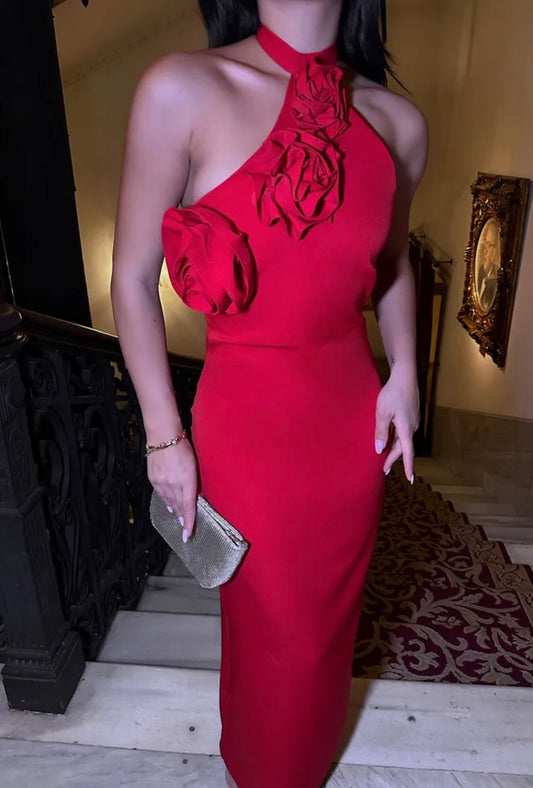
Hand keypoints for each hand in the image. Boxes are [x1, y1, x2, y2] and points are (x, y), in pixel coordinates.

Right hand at [147, 439, 197, 540]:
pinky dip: (166, 500)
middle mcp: (173, 483)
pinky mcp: (153, 478)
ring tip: (178, 517)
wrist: (163, 435)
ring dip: (175, 510)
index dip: (189, 522)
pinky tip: (169, 504)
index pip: (189, 506)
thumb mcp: (194, 464)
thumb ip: (193, 481)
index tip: (188, 535)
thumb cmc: (183, 446)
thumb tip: (193, 495)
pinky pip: (161, 494)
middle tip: (185, 528)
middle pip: (179, 505)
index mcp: (187, 479)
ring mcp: (161, 482)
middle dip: (183, 517)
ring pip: (169, 501)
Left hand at [374, 367, 419, 481]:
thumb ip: (381, 431)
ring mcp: (413, 420)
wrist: (405, 376)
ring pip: (404, 439)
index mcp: (406, 429)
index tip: (410, 479)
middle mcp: (412, 427)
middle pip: (404, 448)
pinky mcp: (411, 414)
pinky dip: (398, 439)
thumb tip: (380, 450)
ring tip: (385, 456)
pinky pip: (404, 431)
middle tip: (384, 469)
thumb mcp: (382, 413)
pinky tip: (391, 438)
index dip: (408, 467)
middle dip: (394, 459)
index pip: (408, 453)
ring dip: (395, 449)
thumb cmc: (392, 393)